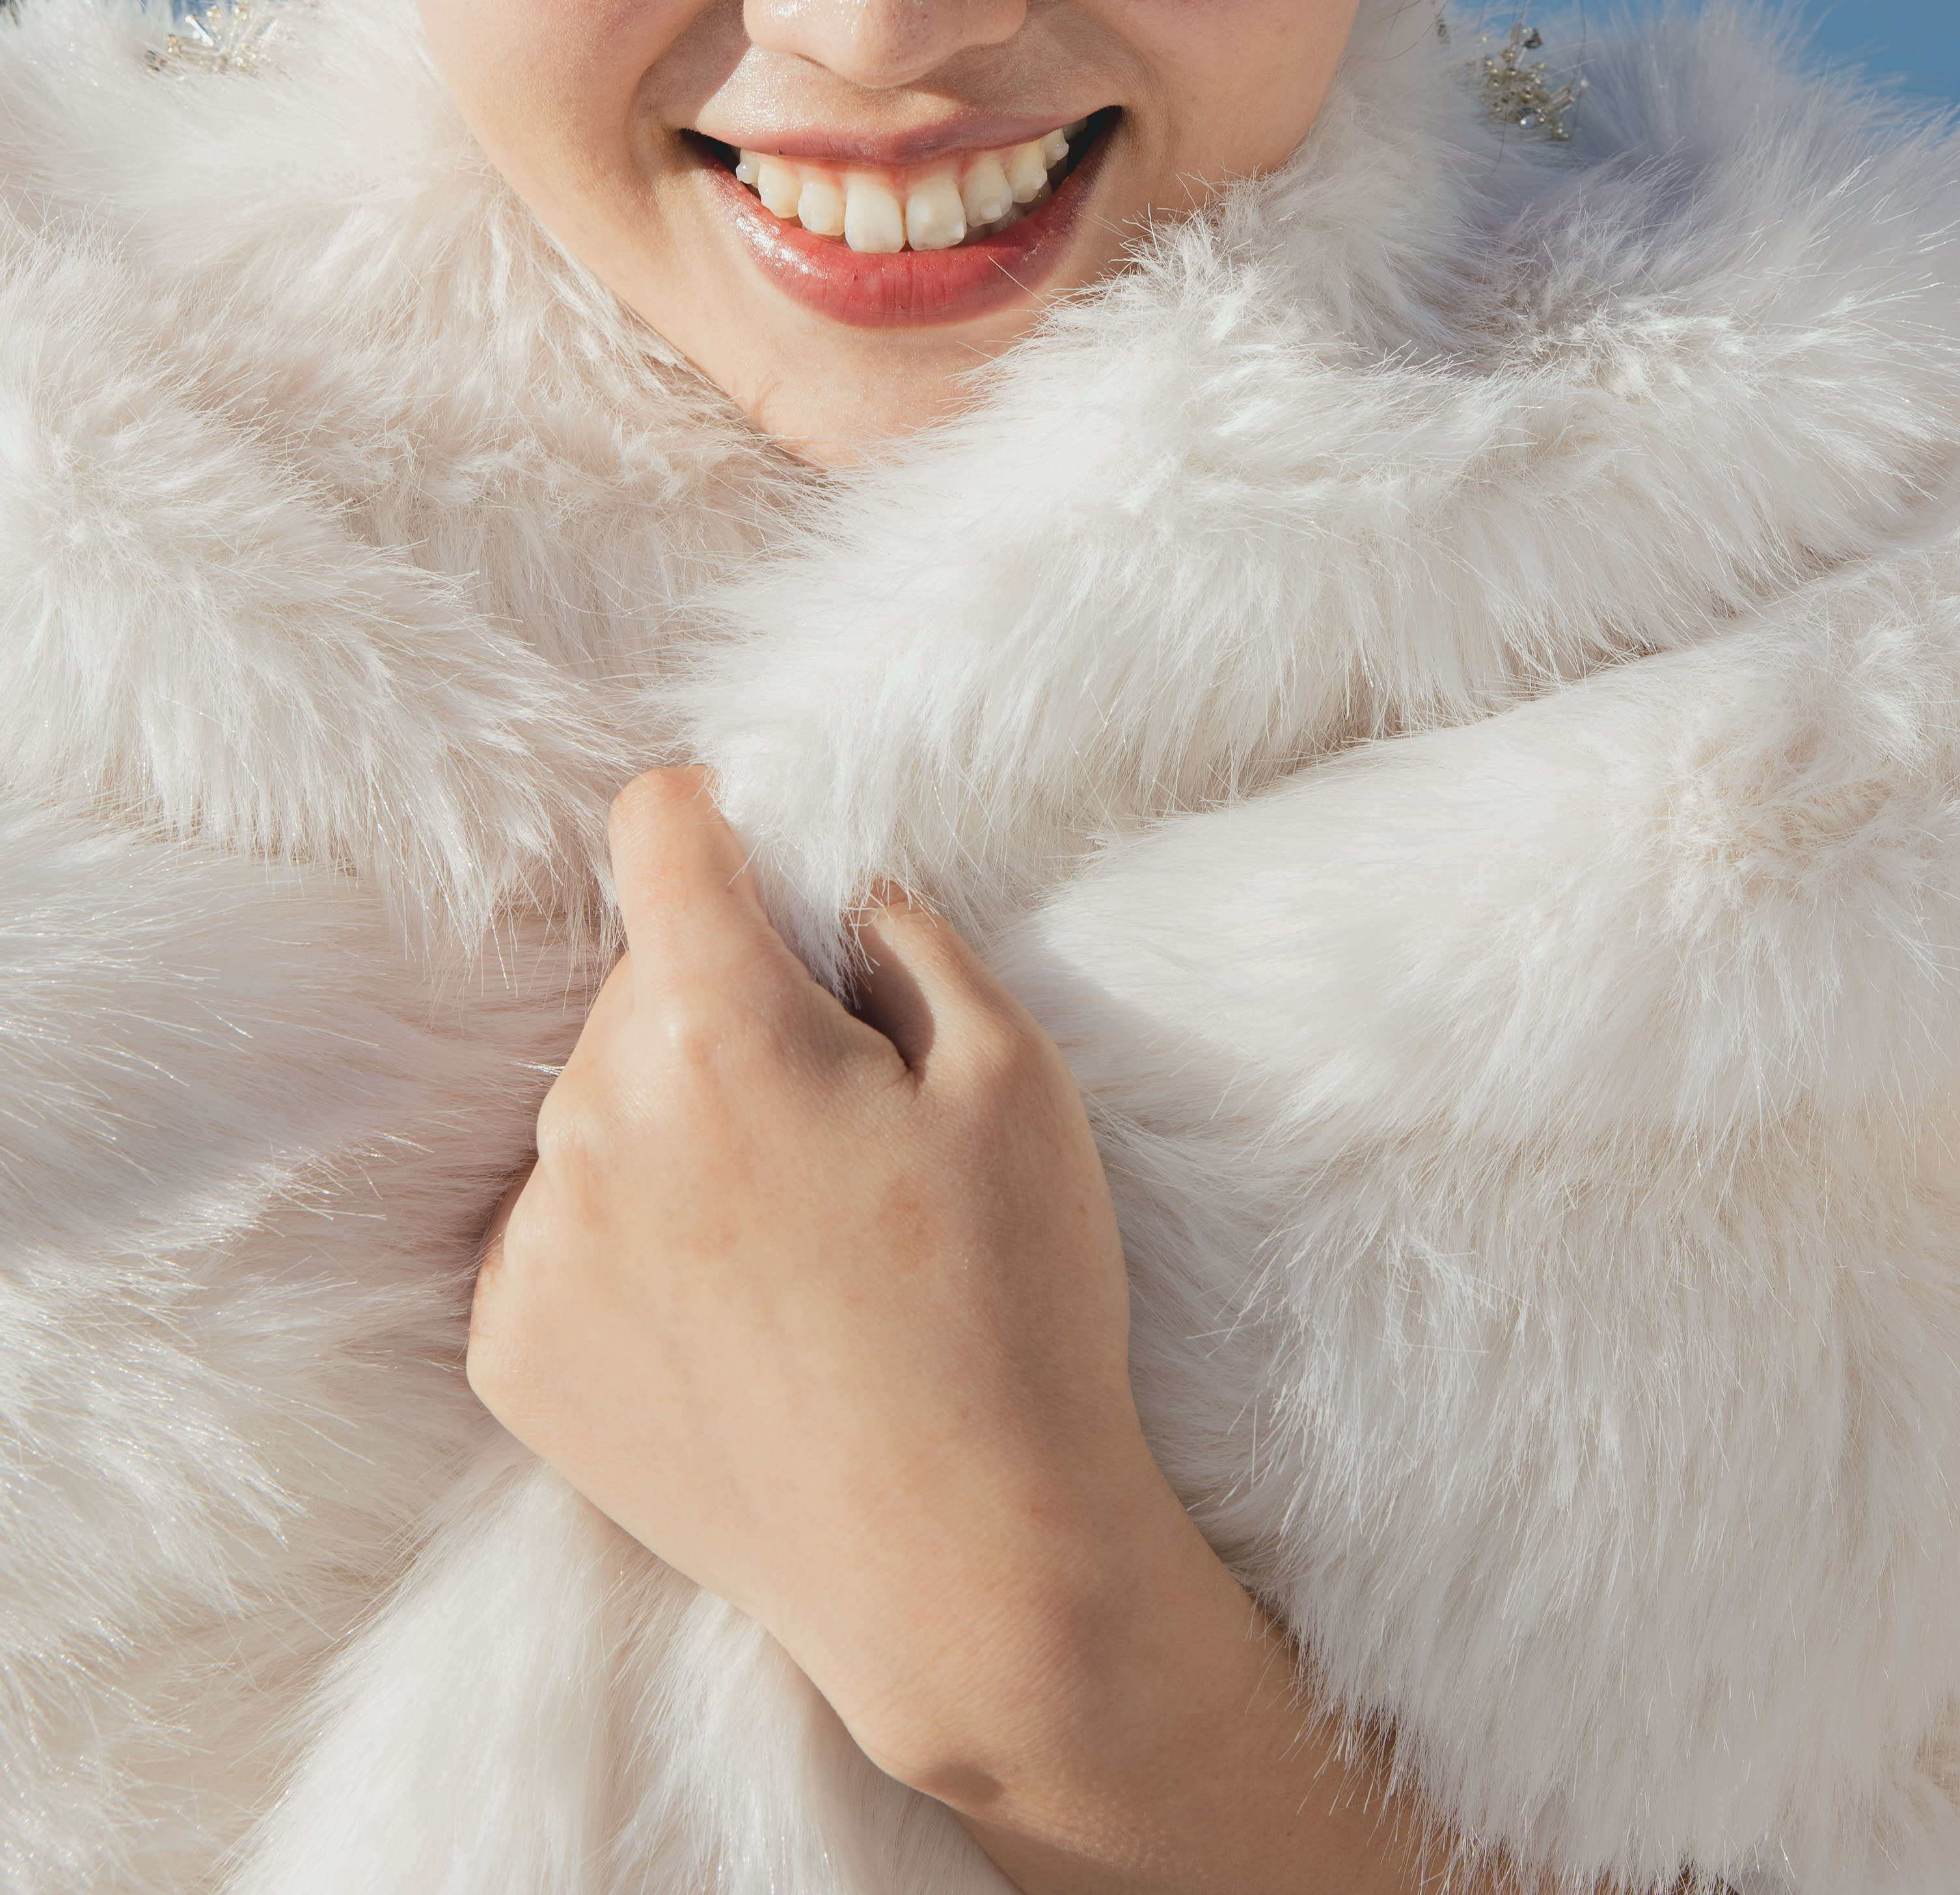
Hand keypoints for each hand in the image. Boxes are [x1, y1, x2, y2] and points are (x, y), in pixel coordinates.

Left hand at [465, 768, 1179, 1804]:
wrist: (964, 1572)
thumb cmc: (1012, 1309)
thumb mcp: (1015, 1074)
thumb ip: (906, 936)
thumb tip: (830, 891)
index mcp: (713, 1025)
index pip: (657, 828)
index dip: (716, 821)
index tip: (759, 869)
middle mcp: (591, 1121)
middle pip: (640, 981)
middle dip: (726, 1005)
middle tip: (841, 1118)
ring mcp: (538, 1248)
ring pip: (598, 1105)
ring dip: (675, 1124)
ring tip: (794, 1238)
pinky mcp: (510, 1354)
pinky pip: (558, 1228)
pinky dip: (629, 1241)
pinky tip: (731, 1316)